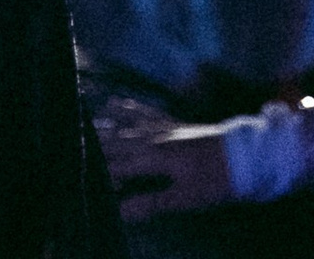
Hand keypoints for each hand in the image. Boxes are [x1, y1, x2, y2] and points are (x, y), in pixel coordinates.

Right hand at [92, 97, 238, 221]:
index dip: (99, 173)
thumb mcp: (184, 198)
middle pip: (118, 141)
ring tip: (84, 122)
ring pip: (127, 125)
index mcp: (154, 156)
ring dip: (106, 124)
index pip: (119, 165)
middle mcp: (154, 138)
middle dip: (95, 144)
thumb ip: (151, 202)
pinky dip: (128, 108)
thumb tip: (120, 211)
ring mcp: (164, 128)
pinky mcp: (174, 124)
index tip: (78, 176)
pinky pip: (145, 112)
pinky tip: (117, 103)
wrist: (244, 155)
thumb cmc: (214, 180)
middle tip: (70, 143)